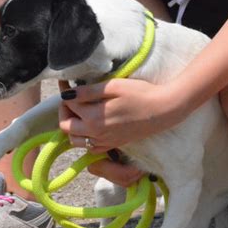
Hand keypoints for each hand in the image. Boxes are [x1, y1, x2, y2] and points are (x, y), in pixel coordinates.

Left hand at [58, 79, 173, 153]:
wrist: (163, 110)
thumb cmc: (140, 94)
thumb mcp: (113, 87)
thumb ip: (87, 91)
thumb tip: (67, 93)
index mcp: (94, 118)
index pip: (68, 104)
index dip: (65, 90)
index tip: (67, 80)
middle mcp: (96, 133)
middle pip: (65, 126)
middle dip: (64, 110)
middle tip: (72, 97)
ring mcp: (104, 141)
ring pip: (75, 140)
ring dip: (72, 126)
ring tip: (80, 111)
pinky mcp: (112, 144)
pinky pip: (90, 147)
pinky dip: (84, 138)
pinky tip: (91, 125)